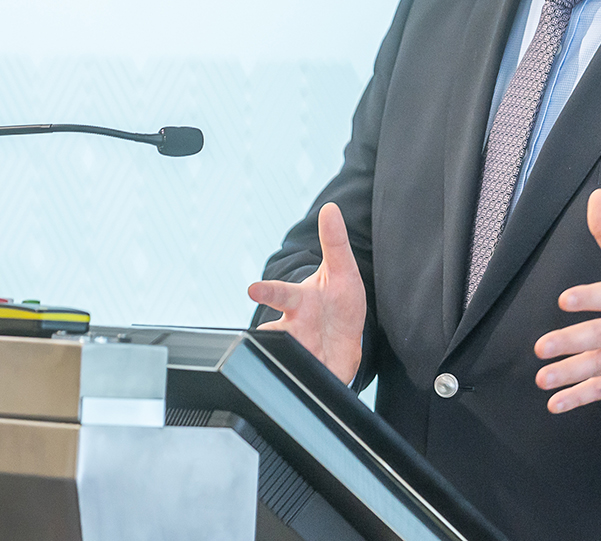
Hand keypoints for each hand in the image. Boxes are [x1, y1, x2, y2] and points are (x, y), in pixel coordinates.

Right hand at [246, 202, 365, 384]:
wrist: (348, 339)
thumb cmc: (339, 301)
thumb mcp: (343, 272)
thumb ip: (335, 243)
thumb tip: (330, 208)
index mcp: (300, 302)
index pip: (281, 294)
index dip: (267, 291)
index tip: (253, 289)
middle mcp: (295, 327)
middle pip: (276, 332)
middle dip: (270, 334)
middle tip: (262, 336)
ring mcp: (303, 352)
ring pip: (286, 358)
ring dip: (288, 361)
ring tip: (293, 365)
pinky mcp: (313, 374)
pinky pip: (306, 382)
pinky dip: (307, 385)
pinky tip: (308, 393)